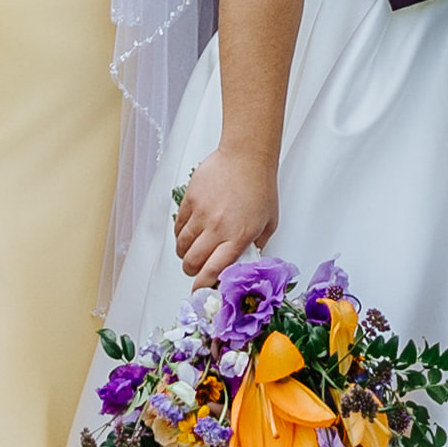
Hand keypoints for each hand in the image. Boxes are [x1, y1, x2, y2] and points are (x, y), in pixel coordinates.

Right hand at [170, 146, 280, 287]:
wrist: (246, 156)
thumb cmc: (260, 186)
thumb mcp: (269, 222)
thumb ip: (256, 244)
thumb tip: (245, 260)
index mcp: (238, 237)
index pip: (213, 270)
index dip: (203, 284)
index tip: (200, 290)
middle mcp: (217, 228)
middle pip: (192, 262)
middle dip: (192, 271)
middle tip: (197, 269)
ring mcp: (201, 214)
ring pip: (182, 246)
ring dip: (185, 253)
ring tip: (192, 250)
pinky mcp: (190, 200)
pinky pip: (178, 226)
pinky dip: (181, 234)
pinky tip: (189, 232)